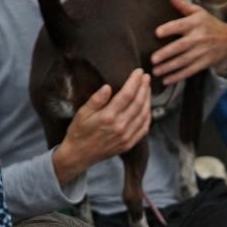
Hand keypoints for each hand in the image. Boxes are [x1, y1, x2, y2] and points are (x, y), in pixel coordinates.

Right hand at [52, 69, 151, 184]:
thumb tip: (108, 87)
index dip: (135, 82)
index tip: (139, 71)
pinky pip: (144, 128)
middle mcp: (120, 127)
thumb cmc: (79, 131)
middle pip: (138, 103)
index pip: (127, 95)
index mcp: (108, 117)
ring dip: (148, 100)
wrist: (80, 155)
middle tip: (146, 77)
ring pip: (144, 115)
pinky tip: (147, 107)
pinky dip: (148, 116)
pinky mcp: (129, 143)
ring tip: (147, 89)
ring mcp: (127, 136)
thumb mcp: (82, 113)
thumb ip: (96, 100)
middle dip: (144, 88)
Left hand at [152, 0, 226, 84]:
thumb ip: (182, 5)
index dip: (169, 29)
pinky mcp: (205, 63)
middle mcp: (198, 38)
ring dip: (169, 67)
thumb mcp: (198, 12)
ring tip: (156, 71)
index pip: (180, 26)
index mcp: (195, 23)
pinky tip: (167, 80)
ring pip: (184, 61)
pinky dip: (179, 76)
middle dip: (167, 53)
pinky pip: (190, 71)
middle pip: (181, 47)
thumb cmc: (209, 24)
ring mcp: (202, 52)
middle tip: (153, 59)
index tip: (157, 33)